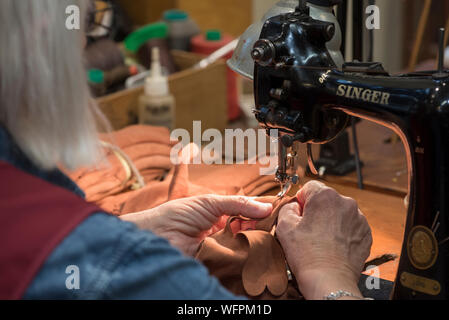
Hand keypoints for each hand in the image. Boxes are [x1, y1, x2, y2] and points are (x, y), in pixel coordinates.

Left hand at [121, 195, 271, 255]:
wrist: (158, 234)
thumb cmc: (177, 215)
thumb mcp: (210, 202)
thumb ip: (238, 203)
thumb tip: (265, 206)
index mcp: (221, 215)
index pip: (247, 213)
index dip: (260, 212)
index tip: (277, 210)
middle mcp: (223, 232)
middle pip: (250, 230)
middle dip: (260, 226)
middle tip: (272, 223)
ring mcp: (222, 248)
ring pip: (246, 246)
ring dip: (255, 241)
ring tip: (264, 235)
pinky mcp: (220, 263)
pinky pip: (237, 261)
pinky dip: (246, 256)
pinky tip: (254, 250)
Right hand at [276, 181, 371, 299]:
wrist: (329, 280)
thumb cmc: (307, 255)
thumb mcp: (284, 226)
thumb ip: (287, 207)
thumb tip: (294, 206)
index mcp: (325, 196)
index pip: (310, 187)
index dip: (301, 200)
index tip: (299, 214)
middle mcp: (345, 202)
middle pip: (326, 199)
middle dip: (317, 210)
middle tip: (308, 230)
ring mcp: (358, 218)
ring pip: (339, 212)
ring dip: (330, 221)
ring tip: (321, 240)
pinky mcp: (366, 233)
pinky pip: (350, 226)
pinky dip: (342, 232)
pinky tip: (333, 245)